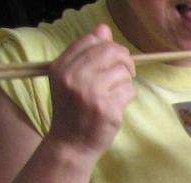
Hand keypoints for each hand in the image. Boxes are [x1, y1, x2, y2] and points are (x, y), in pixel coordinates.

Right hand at [44, 24, 134, 159]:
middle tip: (126, 71)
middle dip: (124, 59)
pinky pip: (129, 90)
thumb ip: (86, 54)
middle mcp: (74, 77)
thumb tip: (104, 28)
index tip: (112, 58)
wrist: (70, 144)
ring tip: (116, 93)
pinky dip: (128, 96)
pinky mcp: (108, 109)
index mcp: (61, 67)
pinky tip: (118, 104)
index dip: (107, 45)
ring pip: (123, 72)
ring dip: (126, 81)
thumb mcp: (70, 79)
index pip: (90, 40)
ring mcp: (92, 93)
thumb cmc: (72, 110)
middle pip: (110, 51)